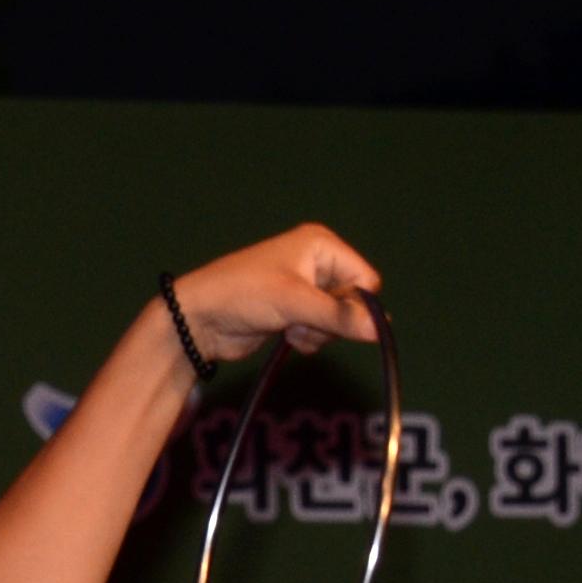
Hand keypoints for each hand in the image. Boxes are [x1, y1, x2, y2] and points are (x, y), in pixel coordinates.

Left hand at [168, 223, 383, 366]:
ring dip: (318, 332)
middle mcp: (317, 262)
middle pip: (353, 302)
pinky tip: (285, 335)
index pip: (366, 279)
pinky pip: (321, 331)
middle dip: (332, 320)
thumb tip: (381, 330)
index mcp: (321, 244)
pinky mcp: (295, 311)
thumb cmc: (243, 295)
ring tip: (290, 327)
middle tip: (304, 321)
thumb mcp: (293, 303)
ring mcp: (306, 288)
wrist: (200, 320)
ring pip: (338, 321)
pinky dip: (308, 338)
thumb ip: (338, 317)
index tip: (334, 318)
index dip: (356, 303)